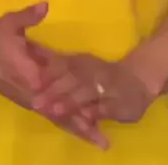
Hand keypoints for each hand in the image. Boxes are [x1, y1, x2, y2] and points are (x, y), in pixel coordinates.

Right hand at [0, 4, 108, 148]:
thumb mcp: (10, 24)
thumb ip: (28, 17)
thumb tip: (44, 6)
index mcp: (29, 74)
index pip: (54, 89)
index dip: (74, 98)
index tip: (94, 106)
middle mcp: (33, 93)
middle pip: (60, 112)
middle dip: (82, 125)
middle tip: (104, 141)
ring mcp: (31, 101)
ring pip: (58, 118)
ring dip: (79, 130)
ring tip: (100, 143)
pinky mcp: (31, 102)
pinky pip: (53, 117)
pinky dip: (68, 125)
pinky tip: (83, 131)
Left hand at [31, 50, 154, 124]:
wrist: (138, 79)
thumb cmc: (100, 74)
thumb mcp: (78, 64)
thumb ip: (54, 62)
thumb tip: (29, 49)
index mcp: (81, 62)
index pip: (61, 65)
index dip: (46, 74)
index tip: (29, 83)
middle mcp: (93, 72)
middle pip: (71, 80)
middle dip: (53, 92)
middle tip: (36, 102)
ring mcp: (107, 86)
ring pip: (87, 93)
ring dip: (71, 102)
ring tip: (55, 111)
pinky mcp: (120, 102)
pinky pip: (107, 107)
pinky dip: (97, 112)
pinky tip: (87, 118)